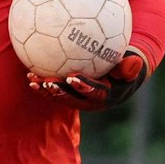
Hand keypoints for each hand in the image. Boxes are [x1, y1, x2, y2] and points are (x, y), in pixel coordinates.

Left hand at [28, 50, 149, 110]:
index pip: (94, 93)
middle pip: (73, 98)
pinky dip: (43, 83)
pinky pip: (55, 90)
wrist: (119, 79)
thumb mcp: (130, 69)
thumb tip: (135, 60)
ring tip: (33, 80)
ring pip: (60, 96)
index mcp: (105, 97)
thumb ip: (129, 67)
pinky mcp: (69, 95)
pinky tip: (29, 74)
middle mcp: (89, 102)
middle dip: (60, 92)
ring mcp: (78, 100)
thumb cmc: (126, 67)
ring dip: (46, 89)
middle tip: (49, 83)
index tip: (73, 77)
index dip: (84, 86)